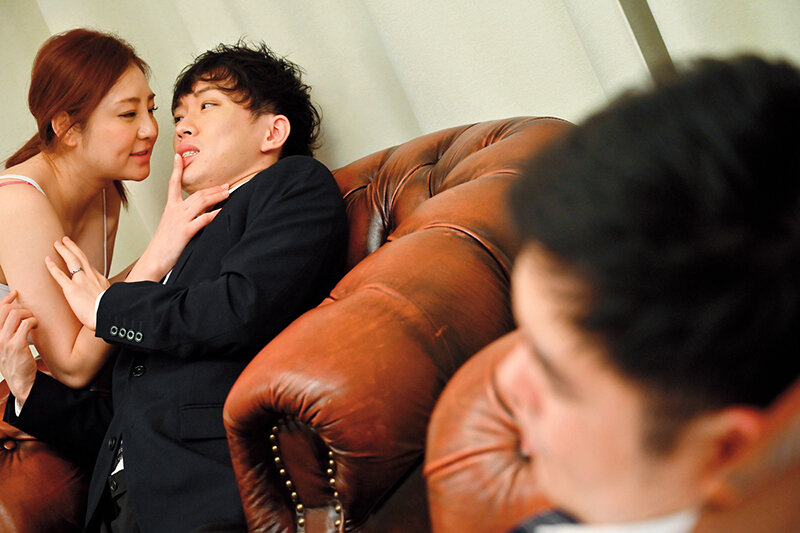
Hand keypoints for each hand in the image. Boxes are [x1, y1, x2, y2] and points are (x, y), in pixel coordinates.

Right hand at [0, 290, 37, 406]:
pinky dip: (33, 321)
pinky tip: (36, 326)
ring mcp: (5, 340)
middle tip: (30, 315)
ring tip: (33, 321)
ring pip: (16, 314)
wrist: (20, 381)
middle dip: (22, 307)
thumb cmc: (16, 362)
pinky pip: (25, 324)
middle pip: (7, 310)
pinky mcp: (16, 345)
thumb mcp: (7, 345)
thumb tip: (17, 313)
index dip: (7, 299)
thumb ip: (8, 330)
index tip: (15, 293)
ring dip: (28, 314)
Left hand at [45, 237, 109, 330]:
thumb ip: (105, 295)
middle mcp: (90, 276)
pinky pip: (59, 275)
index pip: (89, 265)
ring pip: (71, 261)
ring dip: (64, 250)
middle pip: (80, 257)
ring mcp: (80, 281)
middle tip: (65, 240)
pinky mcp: (71, 289)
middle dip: (72, 247)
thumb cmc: (108, 311)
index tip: (77, 252)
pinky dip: (53, 267)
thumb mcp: (111, 298)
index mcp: (100, 279)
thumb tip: (105, 298)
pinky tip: (48, 260)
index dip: (82, 256)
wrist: (108, 315)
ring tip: (57, 243)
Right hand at [130, 153, 228, 280]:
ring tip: (227, 192)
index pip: (173, 184)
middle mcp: (175, 211)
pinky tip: (222, 211)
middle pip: (196, 194)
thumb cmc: (164, 247)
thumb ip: (185, 218)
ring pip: (201, 202)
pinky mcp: (185, 232)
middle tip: (226, 184)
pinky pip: (202, 220)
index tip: (179, 156)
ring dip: (216, 196)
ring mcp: (180, 220)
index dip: (176, 169)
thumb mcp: (173, 228)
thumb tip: (201, 213)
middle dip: (212, 188)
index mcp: (170, 209)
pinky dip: (213, 214)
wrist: (153, 261)